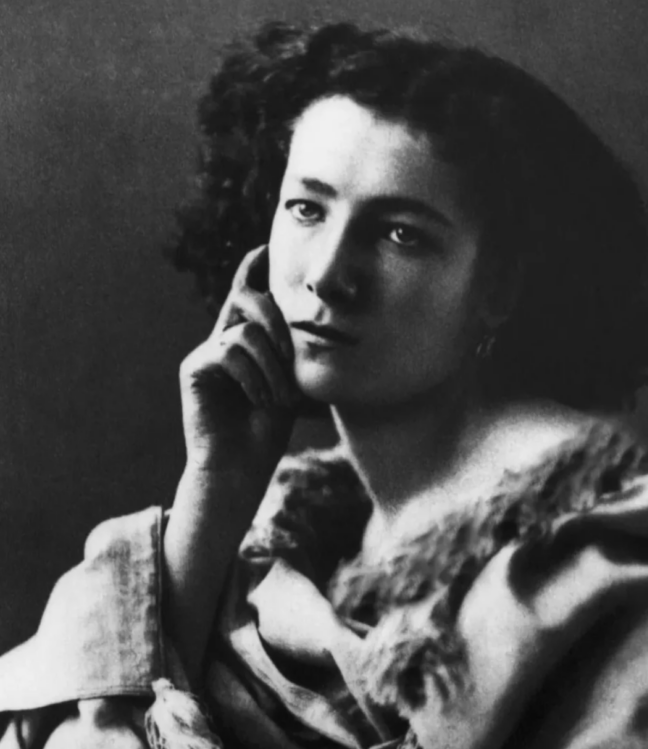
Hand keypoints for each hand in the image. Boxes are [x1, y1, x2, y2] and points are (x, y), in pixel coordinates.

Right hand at [179, 246, 298, 474]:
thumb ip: (292, 353)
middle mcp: (222, 340)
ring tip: (279, 399)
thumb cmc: (267, 431)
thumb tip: (318, 326)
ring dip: (272, 368)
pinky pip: (231, 352)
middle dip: (278, 322)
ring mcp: (206, 352)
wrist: (239, 467)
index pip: (247, 294)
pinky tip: (260, 401)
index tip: (266, 247)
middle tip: (292, 358)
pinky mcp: (194, 367)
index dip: (254, 268)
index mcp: (245, 341)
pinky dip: (254, 378)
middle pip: (246, 299)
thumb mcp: (290, 385)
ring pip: (246, 332)